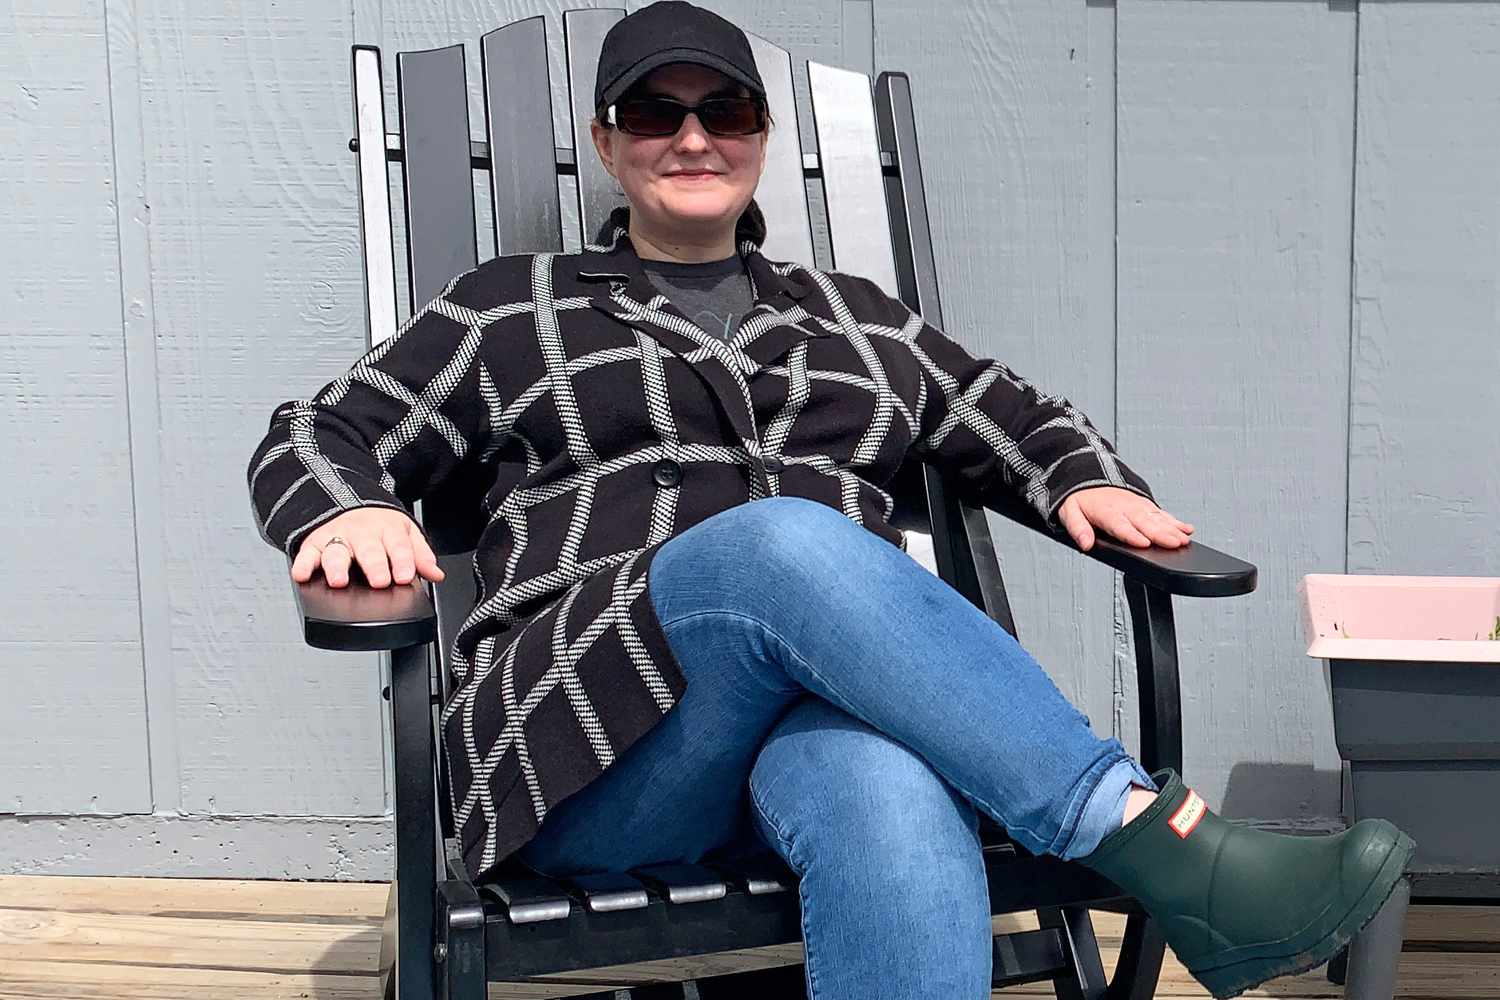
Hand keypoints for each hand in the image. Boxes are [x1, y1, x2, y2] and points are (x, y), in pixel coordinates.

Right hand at [291, 507, 445, 588]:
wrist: (345, 498)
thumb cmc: (378, 523)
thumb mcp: (404, 532)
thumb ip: (420, 554)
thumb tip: (436, 574)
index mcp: (388, 530)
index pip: (399, 546)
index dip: (403, 561)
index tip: (405, 576)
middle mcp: (362, 533)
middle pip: (369, 549)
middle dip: (374, 565)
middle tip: (379, 581)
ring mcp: (337, 537)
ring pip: (336, 552)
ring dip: (337, 566)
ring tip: (339, 580)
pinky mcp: (314, 543)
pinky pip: (306, 553)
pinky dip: (302, 564)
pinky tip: (302, 574)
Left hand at [1056, 486, 1193, 552]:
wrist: (1086, 474)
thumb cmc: (1078, 498)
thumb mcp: (1068, 512)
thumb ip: (1077, 528)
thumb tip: (1085, 544)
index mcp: (1105, 511)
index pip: (1120, 526)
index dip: (1132, 535)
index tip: (1145, 543)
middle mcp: (1124, 508)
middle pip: (1145, 523)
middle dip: (1162, 534)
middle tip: (1176, 544)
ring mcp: (1136, 505)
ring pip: (1157, 518)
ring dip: (1172, 528)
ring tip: (1184, 539)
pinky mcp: (1143, 504)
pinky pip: (1161, 513)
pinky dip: (1175, 521)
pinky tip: (1186, 528)